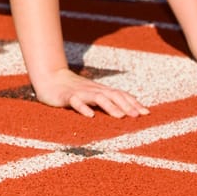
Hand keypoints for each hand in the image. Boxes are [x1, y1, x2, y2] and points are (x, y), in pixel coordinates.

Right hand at [32, 68, 149, 118]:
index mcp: (100, 90)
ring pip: (97, 97)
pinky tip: (90, 116)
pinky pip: (76, 102)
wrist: (49, 79)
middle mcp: (93, 90)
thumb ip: (106, 101)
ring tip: (120, 116)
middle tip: (137, 116)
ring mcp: (80, 92)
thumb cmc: (72, 90)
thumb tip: (127, 111)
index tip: (146, 113)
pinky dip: (84, 108)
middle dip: (126, 105)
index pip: (120, 94)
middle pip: (112, 94)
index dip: (133, 103)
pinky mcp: (67, 97)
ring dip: (110, 106)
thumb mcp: (91, 95)